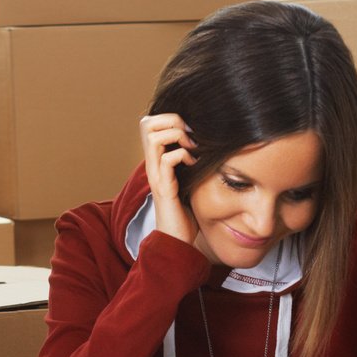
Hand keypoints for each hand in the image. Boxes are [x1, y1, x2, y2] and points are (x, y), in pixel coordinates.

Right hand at [139, 113, 199, 245]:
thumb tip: (209, 142)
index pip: (149, 122)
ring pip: (153, 137)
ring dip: (176, 136)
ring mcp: (156, 175)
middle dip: (171, 120)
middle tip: (189, 134)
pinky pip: (167, 160)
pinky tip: (193, 164)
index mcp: (157, 160)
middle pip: (146, 123)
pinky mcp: (164, 188)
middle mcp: (152, 164)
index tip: (189, 128)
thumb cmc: (186, 211)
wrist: (177, 240)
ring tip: (192, 147)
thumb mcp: (189, 178)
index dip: (167, 117)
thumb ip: (191, 160)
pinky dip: (182, 155)